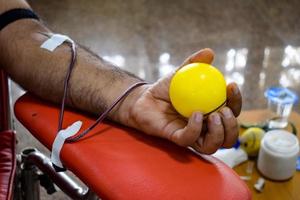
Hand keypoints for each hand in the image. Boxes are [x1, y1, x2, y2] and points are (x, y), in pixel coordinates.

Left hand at [124, 48, 241, 153]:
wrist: (144, 99)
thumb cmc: (165, 88)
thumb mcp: (180, 73)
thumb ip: (193, 63)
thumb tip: (209, 52)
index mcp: (210, 112)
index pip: (231, 112)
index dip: (236, 101)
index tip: (231, 85)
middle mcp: (204, 128)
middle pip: (228, 137)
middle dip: (232, 126)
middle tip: (224, 110)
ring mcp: (191, 135)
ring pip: (212, 146)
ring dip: (219, 133)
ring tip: (214, 116)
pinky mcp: (176, 139)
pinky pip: (189, 139)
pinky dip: (195, 129)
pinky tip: (196, 114)